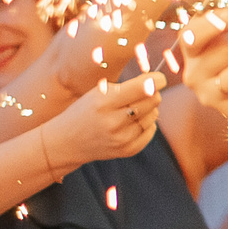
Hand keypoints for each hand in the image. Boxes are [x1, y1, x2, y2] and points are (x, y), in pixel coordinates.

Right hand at [40, 69, 166, 168]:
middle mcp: (113, 122)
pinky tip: (134, 121)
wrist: (67, 142)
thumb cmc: (86, 110)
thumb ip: (126, 87)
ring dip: (149, 108)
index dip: (157, 81)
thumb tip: (158, 82)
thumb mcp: (97, 93)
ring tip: (133, 108)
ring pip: (153, 115)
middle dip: (152, 93)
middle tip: (144, 92)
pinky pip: (151, 130)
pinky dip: (147, 123)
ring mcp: (121, 139)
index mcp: (103, 102)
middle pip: (152, 100)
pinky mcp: (128, 150)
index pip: (142, 88)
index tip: (160, 78)